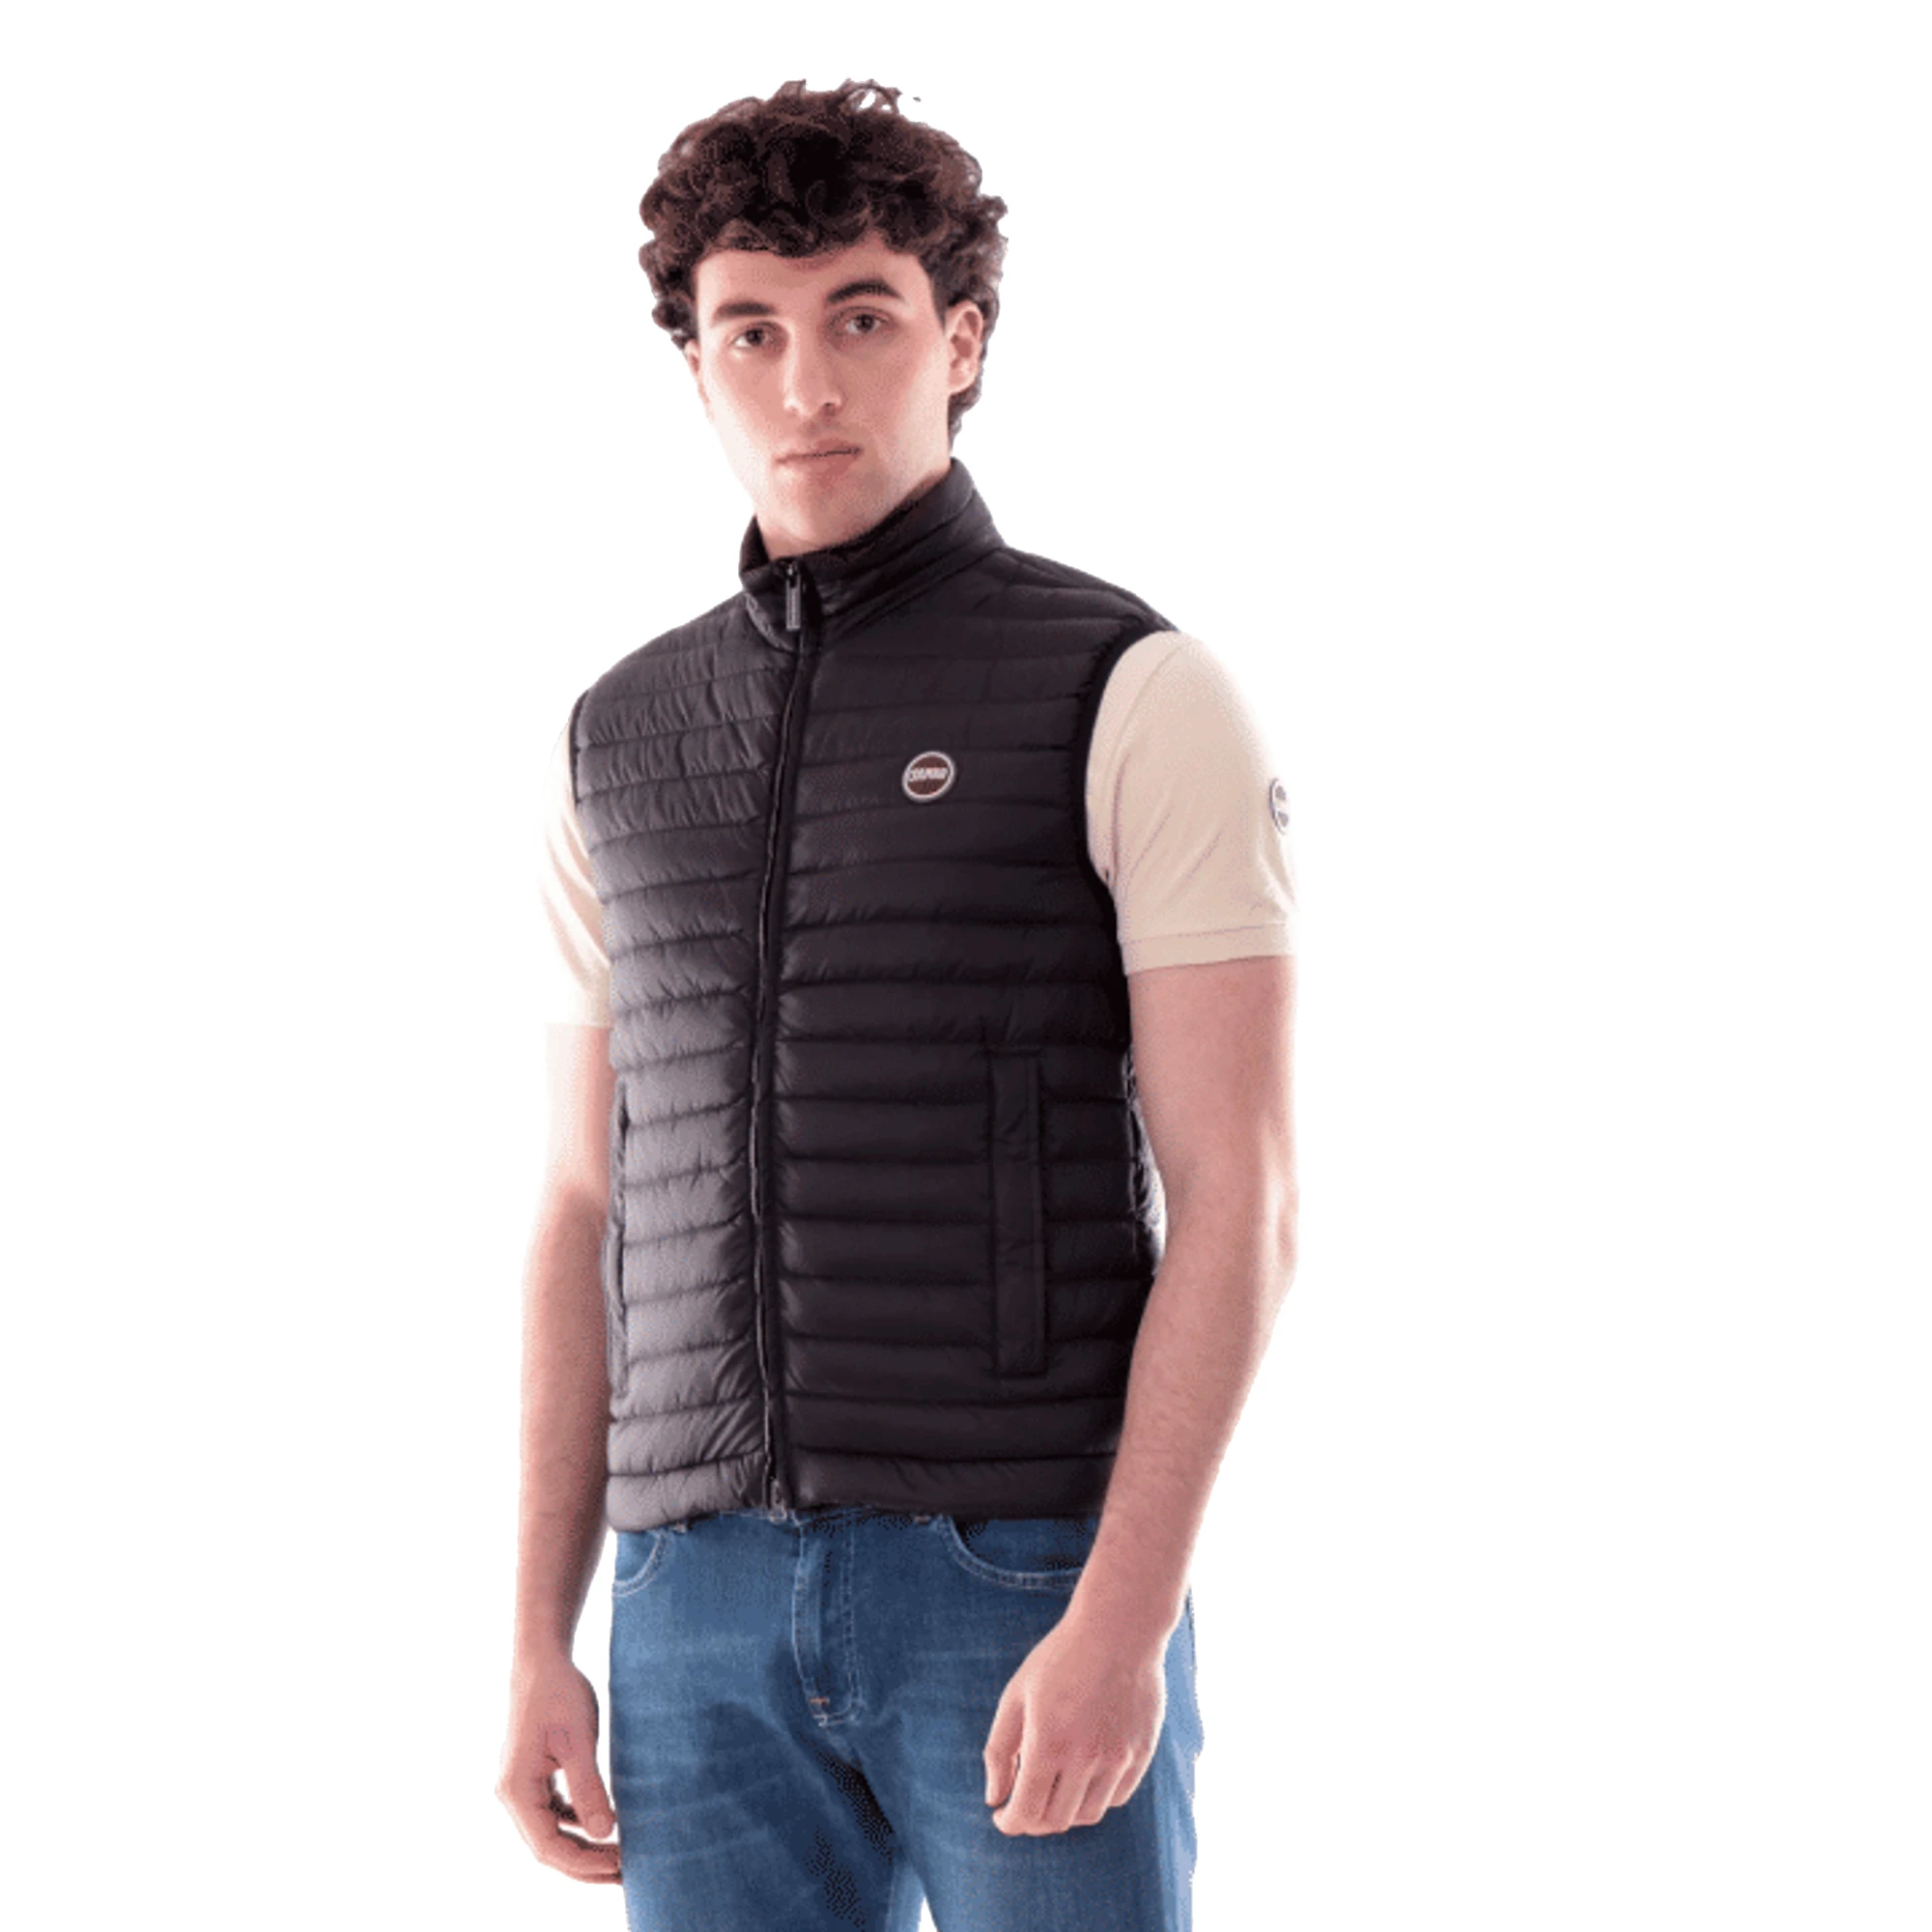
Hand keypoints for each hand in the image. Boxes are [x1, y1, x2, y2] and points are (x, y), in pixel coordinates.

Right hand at [496, 1654, 622, 1883]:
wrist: (542, 1660)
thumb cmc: (559, 1693)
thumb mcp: (578, 1739)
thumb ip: (588, 1788)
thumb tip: (606, 1834)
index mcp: (516, 1790)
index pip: (546, 1847)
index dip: (583, 1863)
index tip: (620, 1866)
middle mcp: (512, 1795)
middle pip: (547, 1847)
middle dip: (585, 1864)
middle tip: (627, 1873)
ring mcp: (521, 1787)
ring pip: (550, 1833)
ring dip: (582, 1848)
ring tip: (619, 1857)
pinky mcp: (534, 1777)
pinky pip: (554, 1814)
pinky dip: (577, 1826)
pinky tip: (603, 1825)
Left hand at [982, 1607, 1167, 1834]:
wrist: (1119, 1629)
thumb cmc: (1060, 1658)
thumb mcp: (1017, 1695)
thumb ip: (1000, 1750)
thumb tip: (994, 1799)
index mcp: (1048, 1741)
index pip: (1026, 1811)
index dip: (1009, 1822)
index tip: (1001, 1815)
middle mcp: (1086, 1756)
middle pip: (1055, 1820)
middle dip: (1032, 1821)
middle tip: (1022, 1803)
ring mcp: (1119, 1757)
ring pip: (1088, 1815)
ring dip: (1064, 1813)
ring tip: (1052, 1790)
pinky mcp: (1142, 1753)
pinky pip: (1116, 1797)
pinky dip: (1095, 1798)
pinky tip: (1082, 1775)